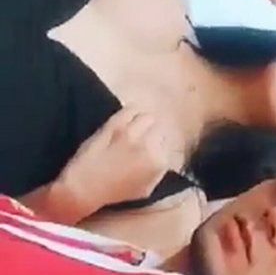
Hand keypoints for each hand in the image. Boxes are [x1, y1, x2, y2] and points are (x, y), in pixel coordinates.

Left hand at [57, 107, 172, 214]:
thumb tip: (162, 155)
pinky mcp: (115, 124)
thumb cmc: (114, 193)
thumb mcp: (145, 190)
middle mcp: (149, 145)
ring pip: (148, 117)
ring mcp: (132, 133)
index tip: (148, 150)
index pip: (166, 145)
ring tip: (135, 127)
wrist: (83, 188)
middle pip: (159, 129)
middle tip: (142, 139)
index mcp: (159, 162)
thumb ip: (159, 171)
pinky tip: (128, 117)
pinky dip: (132, 112)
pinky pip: (131, 109)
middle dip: (152, 134)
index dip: (157, 147)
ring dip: (143, 122)